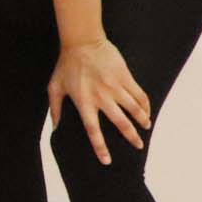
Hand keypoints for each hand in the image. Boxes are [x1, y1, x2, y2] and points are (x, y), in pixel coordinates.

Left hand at [48, 39, 153, 164]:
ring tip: (145, 128)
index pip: (93, 130)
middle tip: (138, 146)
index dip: (100, 147)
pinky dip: (145, 105)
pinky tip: (147, 111)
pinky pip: (139, 94)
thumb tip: (55, 128)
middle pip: (120, 123)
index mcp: (83, 102)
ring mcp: (115, 86)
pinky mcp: (125, 77)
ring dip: (142, 121)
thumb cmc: (66, 65)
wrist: (82, 41)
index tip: (107, 161)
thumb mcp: (54, 87)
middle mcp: (101, 97)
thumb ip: (55, 109)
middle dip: (131, 137)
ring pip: (134, 109)